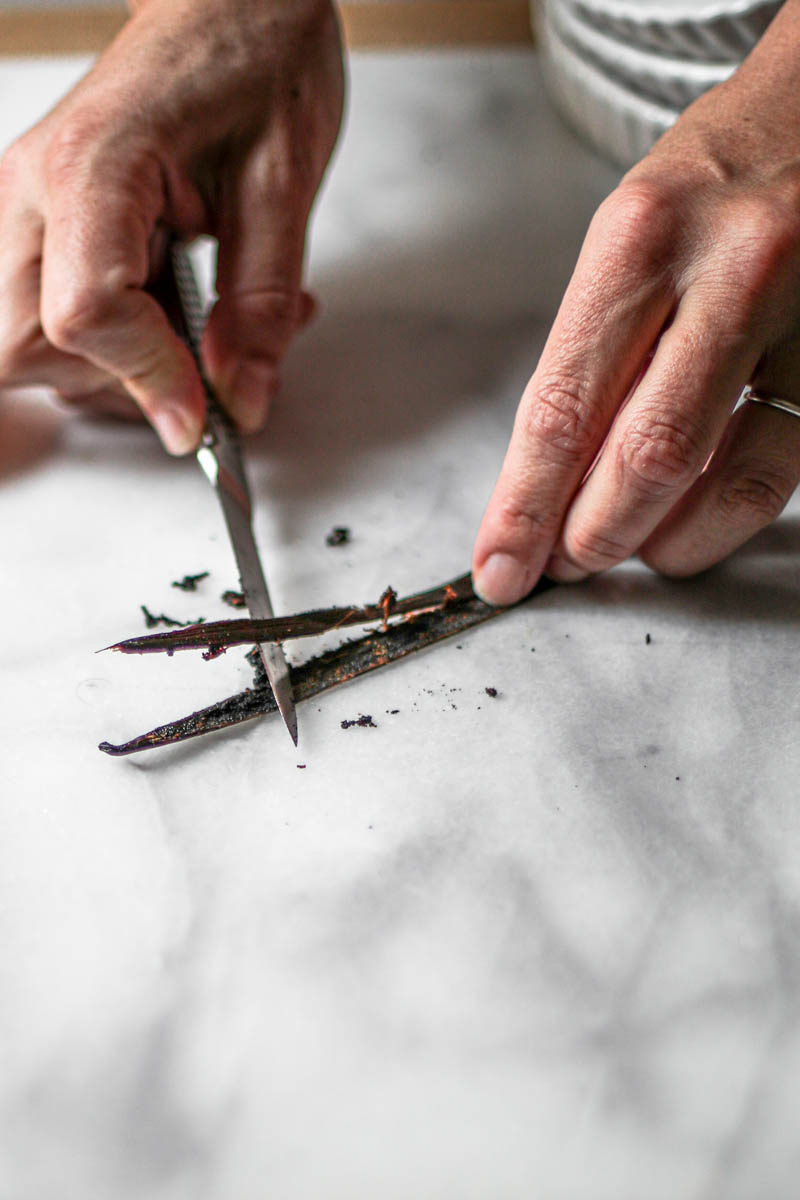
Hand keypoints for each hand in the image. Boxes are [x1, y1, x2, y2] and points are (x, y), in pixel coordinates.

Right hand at [0, 0, 343, 452]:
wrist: (225, 3)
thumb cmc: (251, 61)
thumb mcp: (283, 186)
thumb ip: (260, 305)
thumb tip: (238, 399)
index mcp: (92, 166)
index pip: (84, 314)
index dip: (147, 379)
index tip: (205, 416)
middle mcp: (33, 189)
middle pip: (23, 347)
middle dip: (118, 383)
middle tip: (201, 370)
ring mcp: (26, 208)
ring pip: (27, 346)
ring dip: (122, 369)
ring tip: (208, 330)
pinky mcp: (42, 226)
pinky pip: (51, 320)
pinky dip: (116, 346)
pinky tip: (177, 315)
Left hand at [473, 0, 799, 599]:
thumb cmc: (713, 176)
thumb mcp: (627, 238)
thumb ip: (591, 357)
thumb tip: (548, 481)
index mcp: (644, 237)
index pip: (565, 407)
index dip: (525, 507)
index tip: (500, 564)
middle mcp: (732, 273)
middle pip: (647, 458)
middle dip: (591, 536)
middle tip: (561, 562)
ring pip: (727, 482)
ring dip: (661, 543)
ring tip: (624, 547)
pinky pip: (781, 472)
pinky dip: (722, 518)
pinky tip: (687, 522)